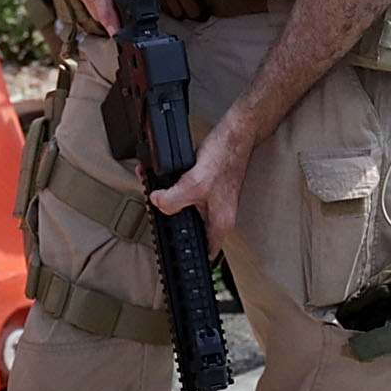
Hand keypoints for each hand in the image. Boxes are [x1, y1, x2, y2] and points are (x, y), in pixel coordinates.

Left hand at [145, 111, 250, 262]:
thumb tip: (157, 203)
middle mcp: (218, 215)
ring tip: (155, 196)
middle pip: (190, 230)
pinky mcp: (208, 188)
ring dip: (170, 204)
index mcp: (219, 223)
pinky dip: (174, 190)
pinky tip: (165, 182)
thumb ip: (174, 199)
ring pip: (186, 211)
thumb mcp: (195, 183)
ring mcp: (213, 202)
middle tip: (155, 215)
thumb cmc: (224, 157)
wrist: (235, 133)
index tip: (173, 257)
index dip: (189, 257)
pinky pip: (187, 196)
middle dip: (171, 224)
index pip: (205, 253)